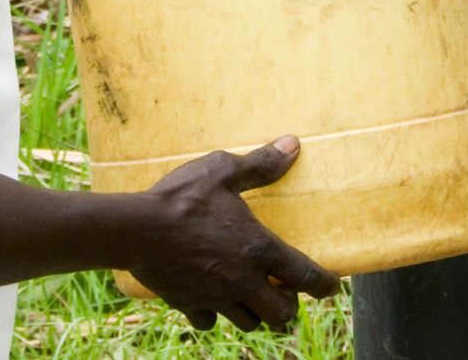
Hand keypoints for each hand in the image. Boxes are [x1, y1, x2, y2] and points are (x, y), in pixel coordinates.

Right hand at [126, 137, 339, 330]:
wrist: (135, 229)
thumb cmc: (182, 197)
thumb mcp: (222, 171)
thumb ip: (260, 164)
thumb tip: (293, 145)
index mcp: (259, 249)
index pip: (306, 276)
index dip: (325, 285)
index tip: (333, 288)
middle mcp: (243, 280)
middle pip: (281, 313)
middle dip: (289, 306)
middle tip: (284, 291)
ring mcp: (216, 297)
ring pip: (249, 322)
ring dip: (257, 312)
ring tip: (253, 297)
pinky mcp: (189, 305)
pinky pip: (209, 321)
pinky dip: (214, 314)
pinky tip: (210, 299)